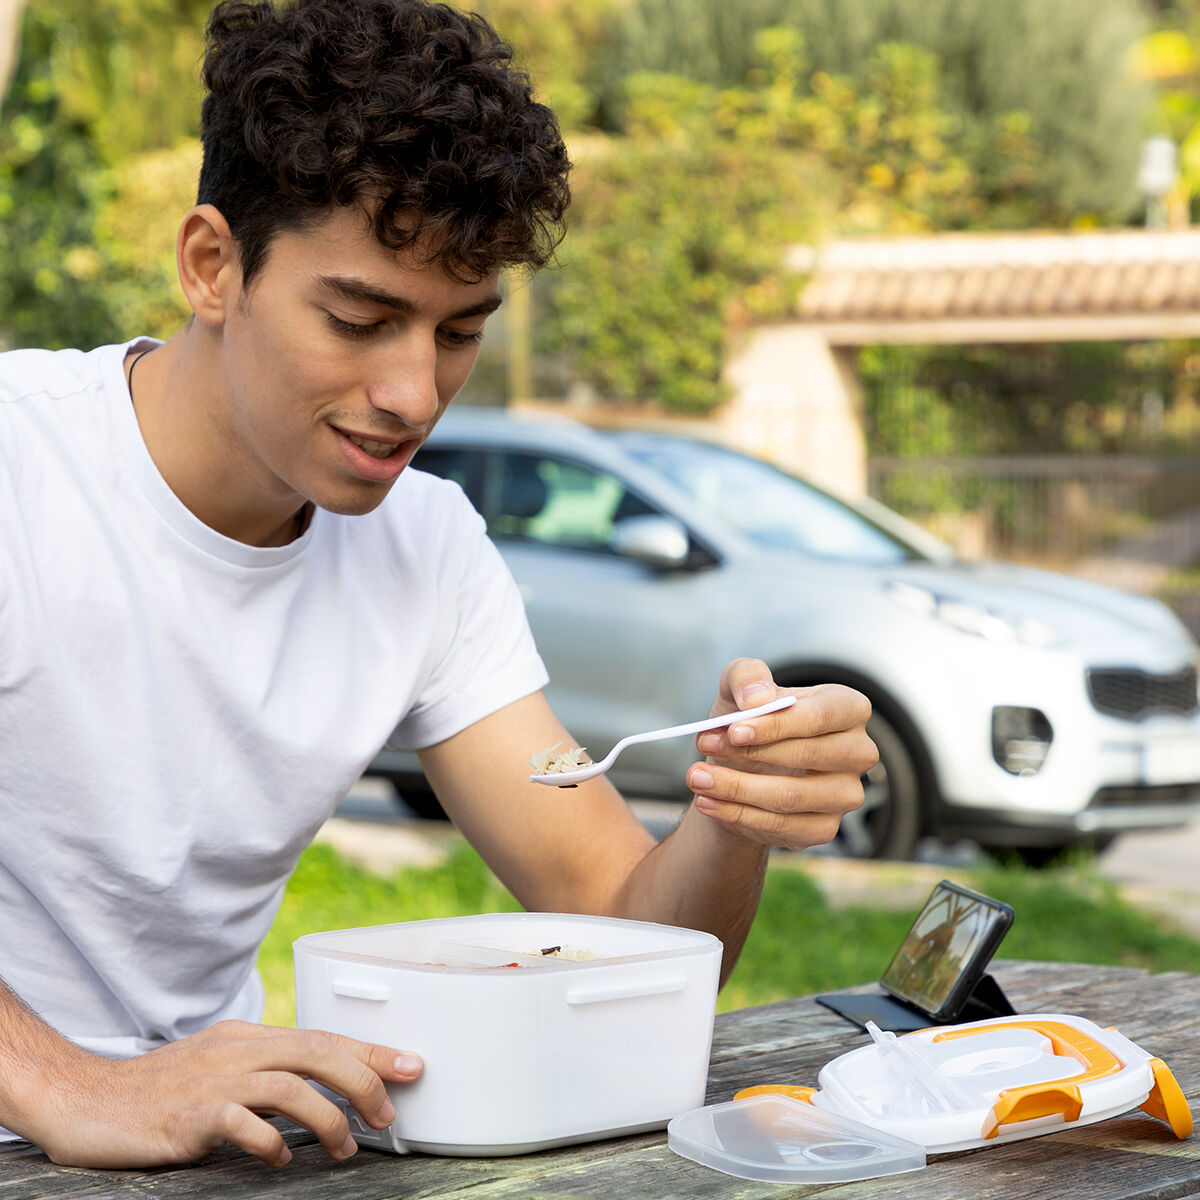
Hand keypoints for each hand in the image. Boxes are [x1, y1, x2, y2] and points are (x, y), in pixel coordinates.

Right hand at [25, 1020, 422, 1168]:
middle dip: (364, 1079)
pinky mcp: (187, 1116)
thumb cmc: (157, 1091)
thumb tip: (319, 1089)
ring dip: (328, 1118)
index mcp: (247, 1037)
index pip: (322, 1036)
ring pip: (289, 1085)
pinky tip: (280, 1160)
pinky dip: (269, 1142)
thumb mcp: (218, 1066)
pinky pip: (240, 1123)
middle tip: (388, 1115)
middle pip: (317, 1052)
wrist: (85, 1100)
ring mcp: (212, 1081)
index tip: (411, 1065)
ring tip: (345, 1147)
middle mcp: (237, 1051)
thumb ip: (264, 1072)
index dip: (371, 1050)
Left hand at [686, 658, 876, 850]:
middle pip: (806, 756)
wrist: (742, 767)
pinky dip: (738, 814)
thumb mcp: (740, 688)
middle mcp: (858, 752)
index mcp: (848, 708)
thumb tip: (756, 699)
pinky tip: (708, 801)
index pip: (819, 716)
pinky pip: (781, 826)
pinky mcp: (825, 827)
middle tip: (702, 746)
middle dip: (748, 754)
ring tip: (696, 777)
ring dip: (735, 788)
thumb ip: (746, 676)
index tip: (734, 729)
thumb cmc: (750, 719)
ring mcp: (846, 794)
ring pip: (790, 797)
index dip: (777, 725)